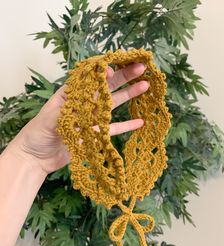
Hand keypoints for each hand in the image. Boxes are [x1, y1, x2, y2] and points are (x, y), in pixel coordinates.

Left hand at [7, 63, 148, 174]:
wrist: (36, 158)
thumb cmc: (38, 133)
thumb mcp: (51, 117)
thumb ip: (71, 104)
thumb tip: (90, 92)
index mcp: (71, 94)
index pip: (91, 77)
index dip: (104, 70)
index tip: (115, 69)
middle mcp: (84, 103)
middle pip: (106, 87)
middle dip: (123, 77)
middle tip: (141, 68)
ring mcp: (91, 118)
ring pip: (113, 104)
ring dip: (128, 95)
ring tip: (145, 86)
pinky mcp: (95, 134)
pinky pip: (113, 129)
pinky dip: (126, 125)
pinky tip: (140, 121)